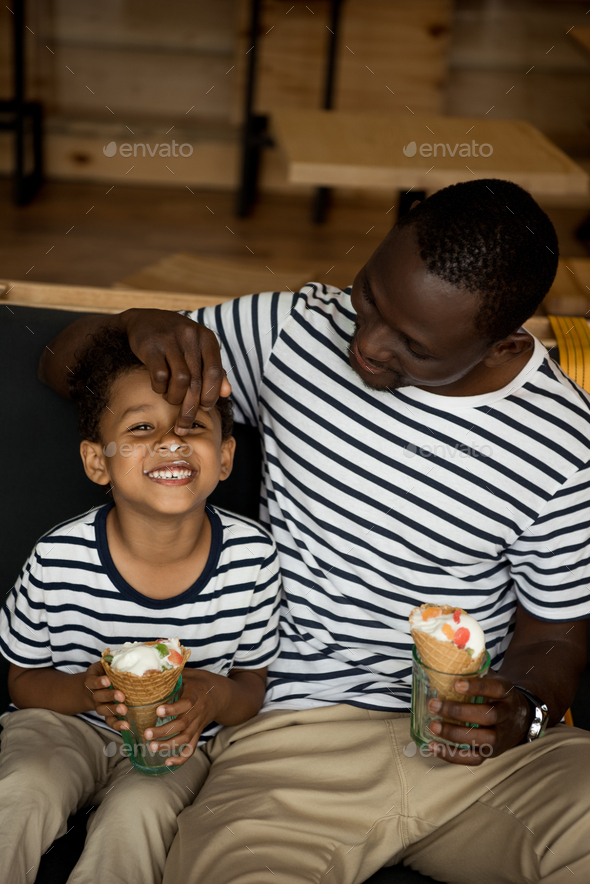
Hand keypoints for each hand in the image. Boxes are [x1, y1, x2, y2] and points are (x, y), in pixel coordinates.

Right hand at [83, 661, 129, 732]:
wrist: (92, 686)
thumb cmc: (104, 672)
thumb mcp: (104, 664)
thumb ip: (113, 660)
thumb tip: (134, 651)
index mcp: (92, 680)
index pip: (93, 681)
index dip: (99, 682)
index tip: (107, 680)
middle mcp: (94, 693)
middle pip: (99, 696)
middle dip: (110, 696)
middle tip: (121, 696)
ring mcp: (99, 705)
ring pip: (103, 709)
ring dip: (113, 710)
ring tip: (124, 710)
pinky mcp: (105, 714)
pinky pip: (109, 721)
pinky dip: (116, 724)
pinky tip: (126, 726)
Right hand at [121, 308, 231, 432]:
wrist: (143, 320)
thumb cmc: (176, 340)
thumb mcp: (198, 350)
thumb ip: (213, 370)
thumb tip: (227, 393)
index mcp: (206, 338)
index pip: (214, 372)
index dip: (211, 395)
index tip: (205, 408)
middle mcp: (190, 337)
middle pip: (197, 381)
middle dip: (191, 407)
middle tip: (185, 424)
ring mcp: (170, 340)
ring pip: (180, 380)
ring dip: (175, 398)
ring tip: (171, 399)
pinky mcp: (150, 347)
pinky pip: (160, 376)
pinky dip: (160, 389)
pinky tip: (160, 388)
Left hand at [143, 669, 228, 766]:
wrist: (222, 695)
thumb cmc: (201, 682)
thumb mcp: (190, 673)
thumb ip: (174, 674)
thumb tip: (152, 669)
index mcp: (196, 695)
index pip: (186, 704)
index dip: (173, 708)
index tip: (158, 710)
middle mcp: (198, 712)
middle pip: (182, 725)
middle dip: (164, 731)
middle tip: (147, 734)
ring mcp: (198, 725)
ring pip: (186, 739)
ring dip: (169, 745)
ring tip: (152, 747)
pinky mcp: (198, 733)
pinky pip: (192, 748)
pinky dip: (181, 759)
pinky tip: (167, 763)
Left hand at [426, 671, 530, 764]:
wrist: (521, 718)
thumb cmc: (496, 695)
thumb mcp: (492, 678)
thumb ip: (474, 669)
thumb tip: (445, 655)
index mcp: (506, 692)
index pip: (494, 689)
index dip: (476, 687)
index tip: (456, 684)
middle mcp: (506, 715)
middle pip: (487, 716)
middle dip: (459, 712)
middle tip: (434, 705)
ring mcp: (501, 737)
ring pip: (483, 740)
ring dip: (455, 735)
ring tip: (433, 726)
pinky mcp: (492, 753)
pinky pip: (474, 759)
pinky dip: (452, 755)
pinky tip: (433, 746)